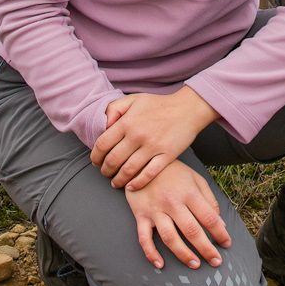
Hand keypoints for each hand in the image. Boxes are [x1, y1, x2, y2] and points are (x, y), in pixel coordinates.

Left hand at [91, 86, 218, 190]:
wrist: (189, 108)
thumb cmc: (160, 104)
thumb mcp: (134, 99)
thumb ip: (114, 108)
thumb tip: (103, 125)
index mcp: (127, 122)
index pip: (102, 144)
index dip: (95, 156)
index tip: (95, 162)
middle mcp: (138, 135)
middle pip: (113, 160)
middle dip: (105, 170)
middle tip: (105, 173)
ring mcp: (153, 147)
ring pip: (128, 170)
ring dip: (118, 179)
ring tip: (116, 182)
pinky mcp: (167, 156)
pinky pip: (148, 174)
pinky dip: (137, 183)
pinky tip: (131, 186)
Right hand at [124, 160, 232, 269]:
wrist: (142, 160)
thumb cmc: (173, 172)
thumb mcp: (195, 179)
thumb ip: (209, 200)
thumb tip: (221, 225)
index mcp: (188, 192)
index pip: (208, 217)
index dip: (220, 233)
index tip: (226, 244)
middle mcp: (172, 202)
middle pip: (191, 231)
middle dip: (206, 249)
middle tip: (216, 261)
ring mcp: (155, 210)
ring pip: (170, 238)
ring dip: (183, 255)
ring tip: (195, 265)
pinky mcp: (140, 215)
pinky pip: (144, 238)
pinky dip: (151, 253)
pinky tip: (160, 265)